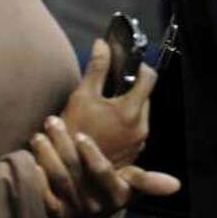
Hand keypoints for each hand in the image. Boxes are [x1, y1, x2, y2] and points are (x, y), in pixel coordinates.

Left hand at [31, 121, 179, 217]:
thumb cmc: (110, 192)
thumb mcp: (131, 186)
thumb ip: (148, 181)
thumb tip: (176, 185)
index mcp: (114, 196)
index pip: (103, 173)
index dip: (92, 155)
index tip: (82, 135)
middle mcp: (92, 206)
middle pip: (75, 171)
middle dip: (62, 143)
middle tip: (52, 120)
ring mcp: (71, 210)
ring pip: (56, 179)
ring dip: (46, 154)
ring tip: (40, 132)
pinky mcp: (52, 213)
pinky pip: (41, 195)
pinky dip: (36, 177)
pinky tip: (30, 160)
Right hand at [59, 39, 154, 166]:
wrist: (67, 173)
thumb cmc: (72, 132)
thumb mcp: (82, 96)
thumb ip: (97, 68)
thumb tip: (103, 44)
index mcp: (131, 111)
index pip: (149, 77)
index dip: (140, 66)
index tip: (127, 64)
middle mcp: (141, 127)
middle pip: (144, 96)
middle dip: (130, 87)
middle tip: (110, 85)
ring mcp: (138, 142)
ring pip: (139, 113)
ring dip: (126, 105)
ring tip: (105, 106)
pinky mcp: (132, 153)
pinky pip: (134, 129)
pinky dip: (124, 122)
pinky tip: (106, 123)